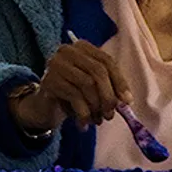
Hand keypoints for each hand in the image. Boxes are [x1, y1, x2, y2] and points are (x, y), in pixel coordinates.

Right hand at [15, 40, 131, 132]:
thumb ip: (109, 88)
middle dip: (108, 96)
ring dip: (96, 106)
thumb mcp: (92, 88)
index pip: (106, 61)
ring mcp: (56, 64)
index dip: (120, 82)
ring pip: (87, 84)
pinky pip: (74, 96)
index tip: (127, 102)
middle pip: (98, 71)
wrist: (43, 107)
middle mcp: (68, 51)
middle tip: (111, 115)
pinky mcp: (49, 80)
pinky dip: (83, 113)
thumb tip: (126, 101)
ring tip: (98, 120)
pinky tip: (84, 123)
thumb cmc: (72, 95)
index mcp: (82, 47)